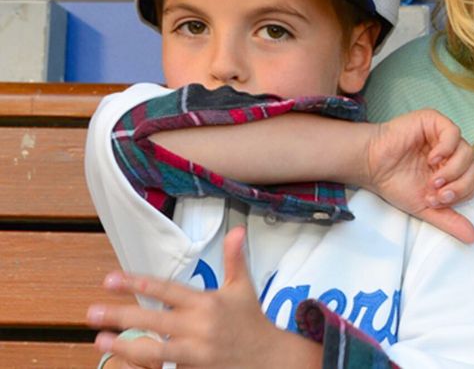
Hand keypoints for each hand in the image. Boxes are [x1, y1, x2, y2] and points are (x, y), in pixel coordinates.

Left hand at [88, 227, 319, 367]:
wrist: (269, 358)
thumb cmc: (252, 321)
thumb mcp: (243, 288)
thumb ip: (235, 259)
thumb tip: (236, 230)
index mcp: (207, 303)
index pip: (166, 289)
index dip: (138, 283)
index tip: (111, 280)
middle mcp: (199, 327)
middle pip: (153, 320)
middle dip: (120, 316)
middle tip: (92, 313)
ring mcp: (196, 352)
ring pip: (153, 350)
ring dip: (124, 346)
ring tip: (100, 340)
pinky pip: (163, 368)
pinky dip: (142, 366)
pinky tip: (123, 363)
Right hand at [364, 109, 473, 243]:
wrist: (371, 165)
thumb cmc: (395, 183)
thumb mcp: (425, 207)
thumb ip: (449, 221)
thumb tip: (473, 238)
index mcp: (453, 172)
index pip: (472, 183)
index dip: (457, 194)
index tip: (434, 201)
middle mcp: (452, 153)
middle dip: (458, 185)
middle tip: (435, 192)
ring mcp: (444, 136)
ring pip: (468, 152)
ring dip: (451, 171)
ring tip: (431, 179)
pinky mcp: (435, 121)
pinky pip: (454, 133)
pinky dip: (447, 149)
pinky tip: (431, 158)